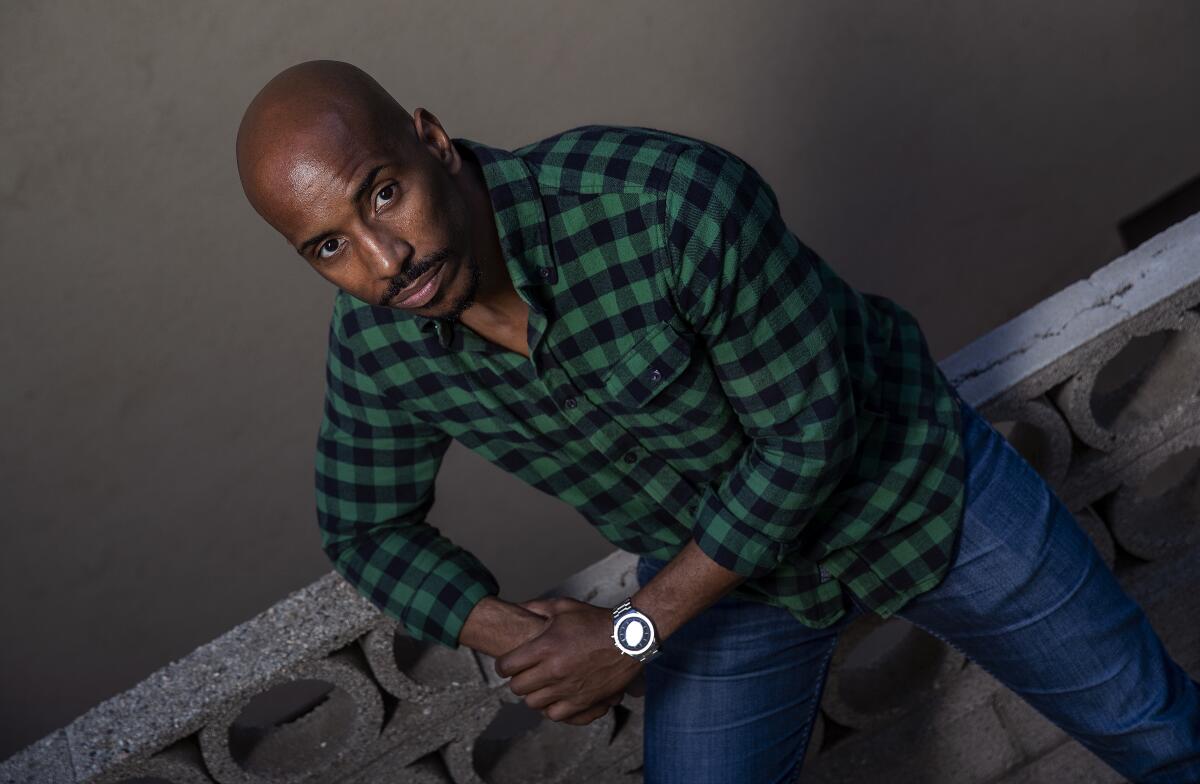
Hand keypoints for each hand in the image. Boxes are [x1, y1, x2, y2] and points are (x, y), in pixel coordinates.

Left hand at [495, 596, 644, 725]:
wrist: (628, 637)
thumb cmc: (596, 621)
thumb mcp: (564, 607)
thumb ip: (537, 607)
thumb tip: (518, 607)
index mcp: (545, 647)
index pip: (507, 666)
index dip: (504, 665)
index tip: (509, 664)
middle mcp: (553, 670)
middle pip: (517, 687)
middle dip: (518, 679)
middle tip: (526, 673)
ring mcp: (568, 688)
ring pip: (533, 703)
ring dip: (534, 694)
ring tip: (541, 685)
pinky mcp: (583, 701)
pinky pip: (555, 714)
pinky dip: (552, 708)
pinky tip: (556, 697)